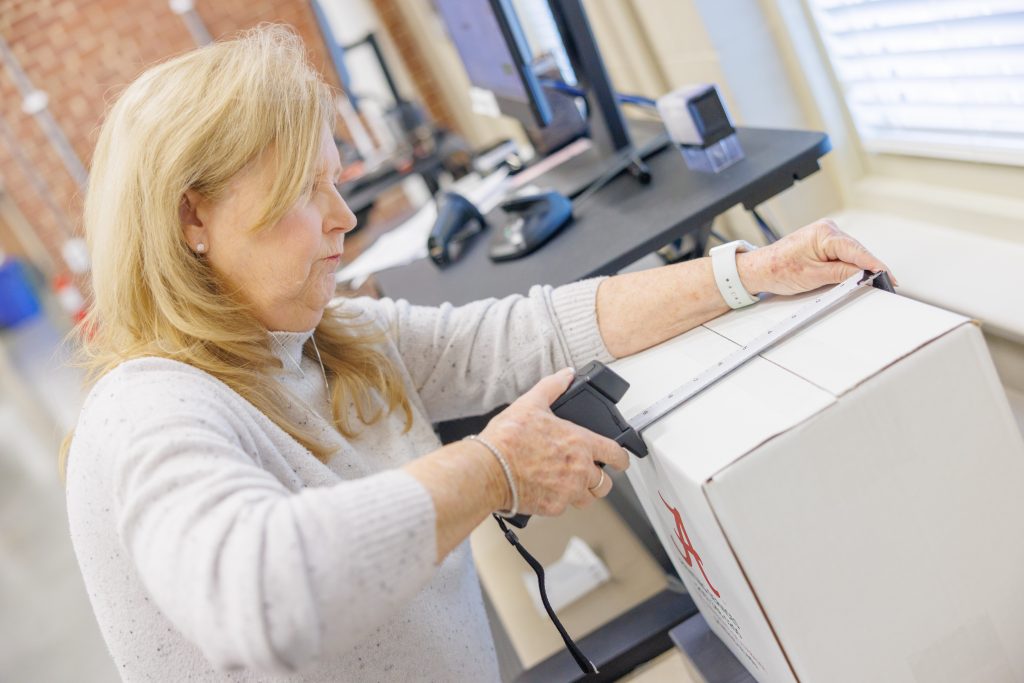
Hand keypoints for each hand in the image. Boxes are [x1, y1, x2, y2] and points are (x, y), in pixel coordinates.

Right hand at [479, 368, 629, 515]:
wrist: (488, 469)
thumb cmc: (508, 439)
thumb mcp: (531, 403)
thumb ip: (553, 387)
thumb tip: (566, 375)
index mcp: (580, 443)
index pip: (616, 454)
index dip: (622, 458)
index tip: (620, 460)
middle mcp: (580, 470)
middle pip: (605, 482)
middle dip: (598, 478)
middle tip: (586, 472)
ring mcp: (568, 491)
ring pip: (588, 499)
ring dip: (582, 492)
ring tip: (567, 483)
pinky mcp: (553, 507)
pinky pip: (564, 507)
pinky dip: (558, 500)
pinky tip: (545, 489)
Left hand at [737, 219, 896, 295]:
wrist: (759, 269)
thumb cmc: (778, 269)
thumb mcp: (814, 276)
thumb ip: (842, 274)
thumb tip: (865, 274)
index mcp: (824, 233)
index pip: (858, 250)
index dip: (876, 264)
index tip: (890, 276)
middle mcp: (827, 229)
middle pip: (857, 251)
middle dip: (869, 267)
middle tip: (885, 283)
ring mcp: (825, 234)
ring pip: (852, 252)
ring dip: (859, 267)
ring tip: (870, 281)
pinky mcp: (823, 241)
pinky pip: (843, 253)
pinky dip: (850, 264)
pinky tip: (856, 274)